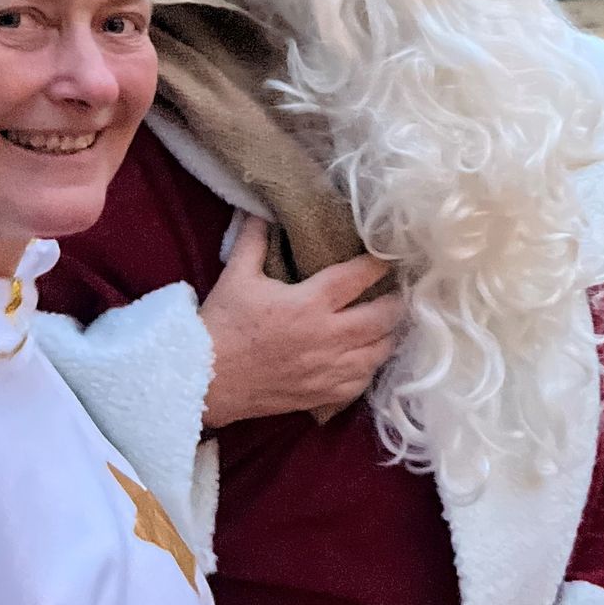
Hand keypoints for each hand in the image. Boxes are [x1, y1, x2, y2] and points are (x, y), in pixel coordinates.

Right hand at [201, 218, 402, 427]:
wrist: (204, 380)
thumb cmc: (221, 325)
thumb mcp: (237, 275)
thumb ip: (254, 239)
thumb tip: (263, 208)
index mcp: (309, 303)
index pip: (358, 277)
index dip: (379, 264)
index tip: (390, 255)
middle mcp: (327, 337)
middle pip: (383, 317)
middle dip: (396, 301)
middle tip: (399, 289)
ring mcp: (328, 370)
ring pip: (380, 352)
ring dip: (389, 334)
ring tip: (391, 321)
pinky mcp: (322, 395)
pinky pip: (363, 382)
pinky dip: (372, 366)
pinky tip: (369, 355)